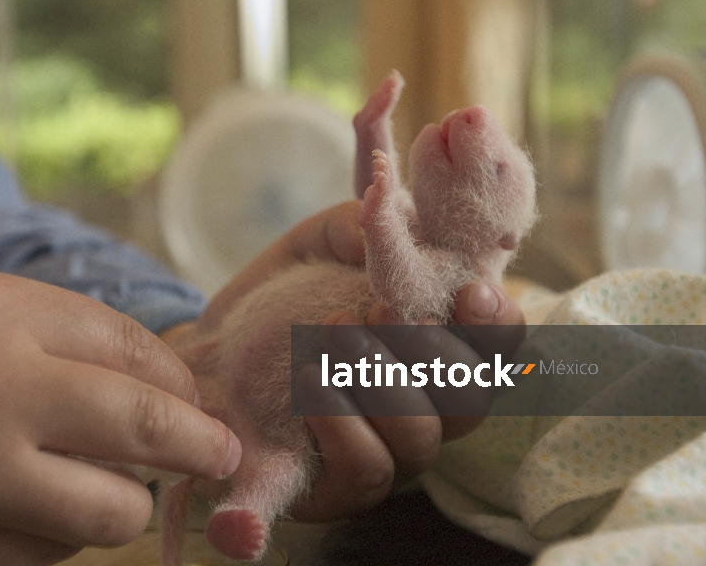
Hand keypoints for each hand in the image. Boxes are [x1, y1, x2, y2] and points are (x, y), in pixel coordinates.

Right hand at [0, 269, 240, 564]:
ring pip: (108, 512)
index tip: (203, 399)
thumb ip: (66, 330)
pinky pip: (48, 554)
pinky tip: (41, 505)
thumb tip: (160, 378)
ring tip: (109, 479)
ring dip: (125, 498)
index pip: (131, 348)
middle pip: (145, 427)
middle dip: (205, 445)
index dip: (183, 380)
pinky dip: (63, 532)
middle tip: (225, 453)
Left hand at [168, 199, 524, 521]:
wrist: (209, 350)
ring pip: (421, 437)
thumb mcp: (316, 243)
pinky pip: (368, 470)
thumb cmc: (280, 298)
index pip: (498, 348)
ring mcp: (386, 449)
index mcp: (435, 345)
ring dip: (379, 380)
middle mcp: (424, 405)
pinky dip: (343, 423)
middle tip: (374, 309)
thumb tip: (390, 219)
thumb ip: (357, 224)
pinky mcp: (339, 486)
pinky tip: (308, 381)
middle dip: (429, 350)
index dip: (498, 324)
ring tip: (330, 334)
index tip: (469, 290)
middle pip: (471, 400)